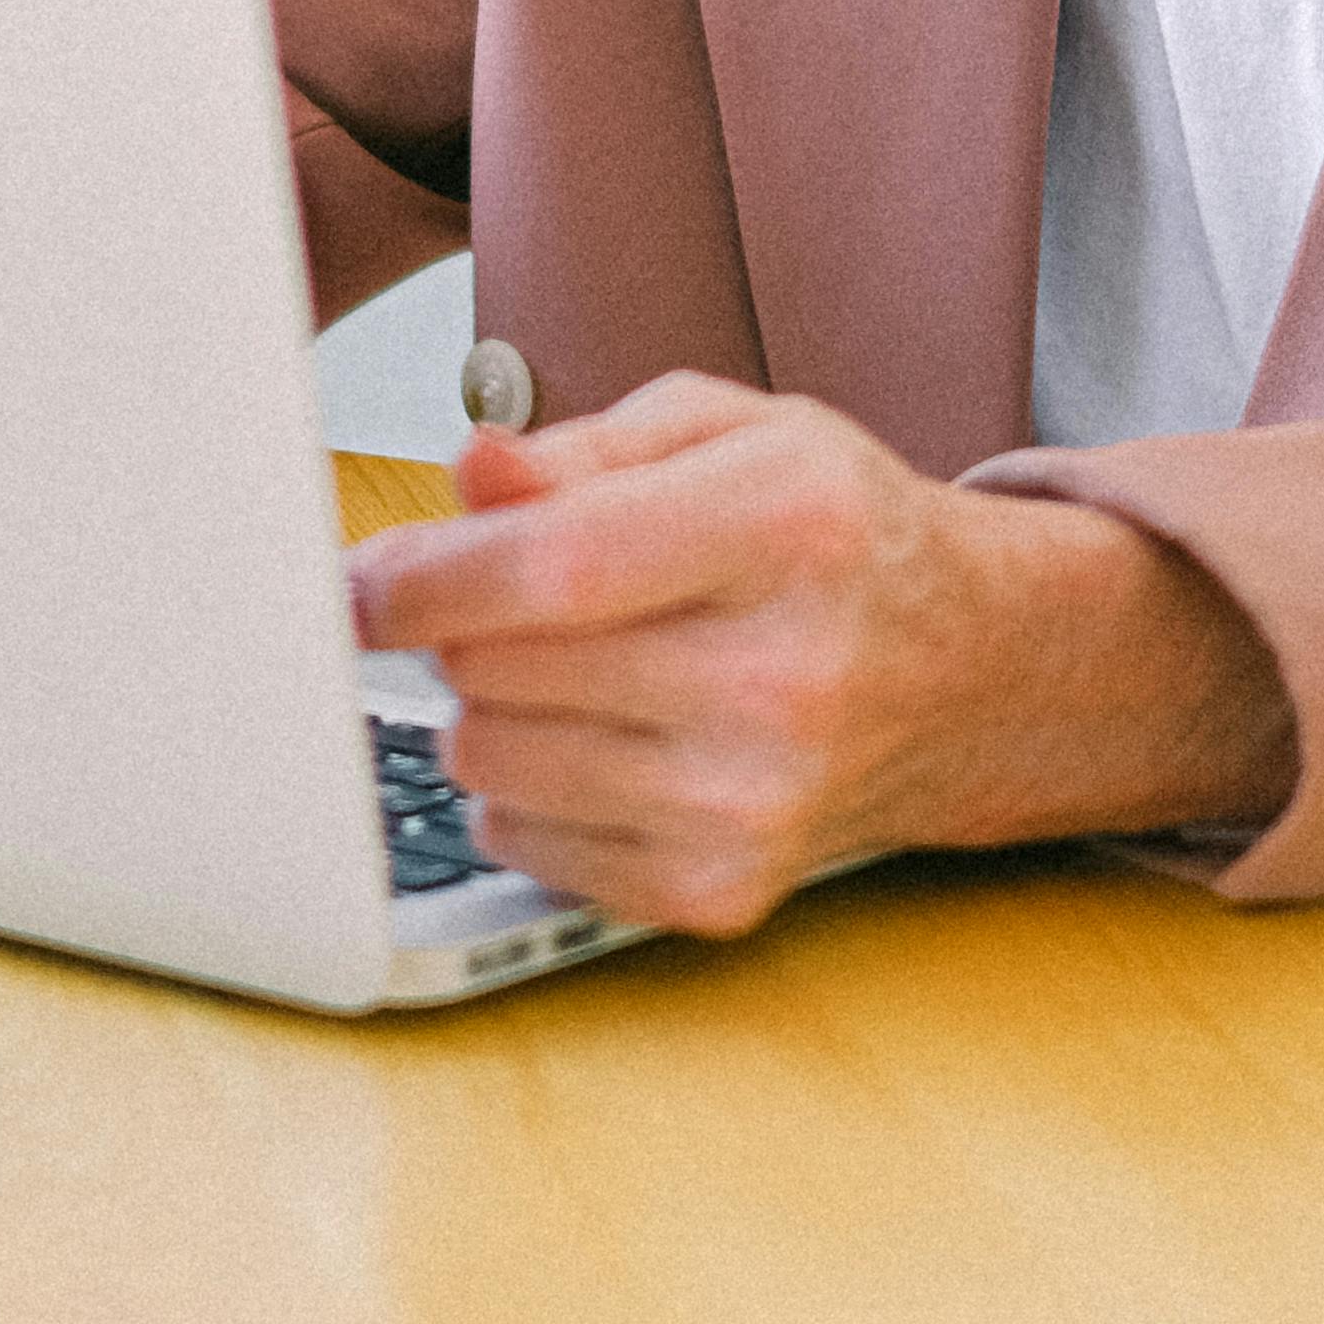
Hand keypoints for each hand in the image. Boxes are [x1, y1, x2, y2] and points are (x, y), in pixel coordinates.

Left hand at [338, 371, 1299, 937]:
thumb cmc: (831, 535)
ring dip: (487, 707)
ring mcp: (757, 800)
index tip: (354, 584)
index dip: (421, 577)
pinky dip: (524, 791)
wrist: (969, 670)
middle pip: (501, 667)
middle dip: (455, 627)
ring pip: (491, 760)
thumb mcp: (727, 434)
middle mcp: (783, 675)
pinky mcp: (725, 890)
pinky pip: (524, 844)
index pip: (551, 568)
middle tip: (498, 600)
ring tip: (569, 668)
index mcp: (787, 526)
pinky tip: (600, 742)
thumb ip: (581, 450)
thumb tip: (469, 474)